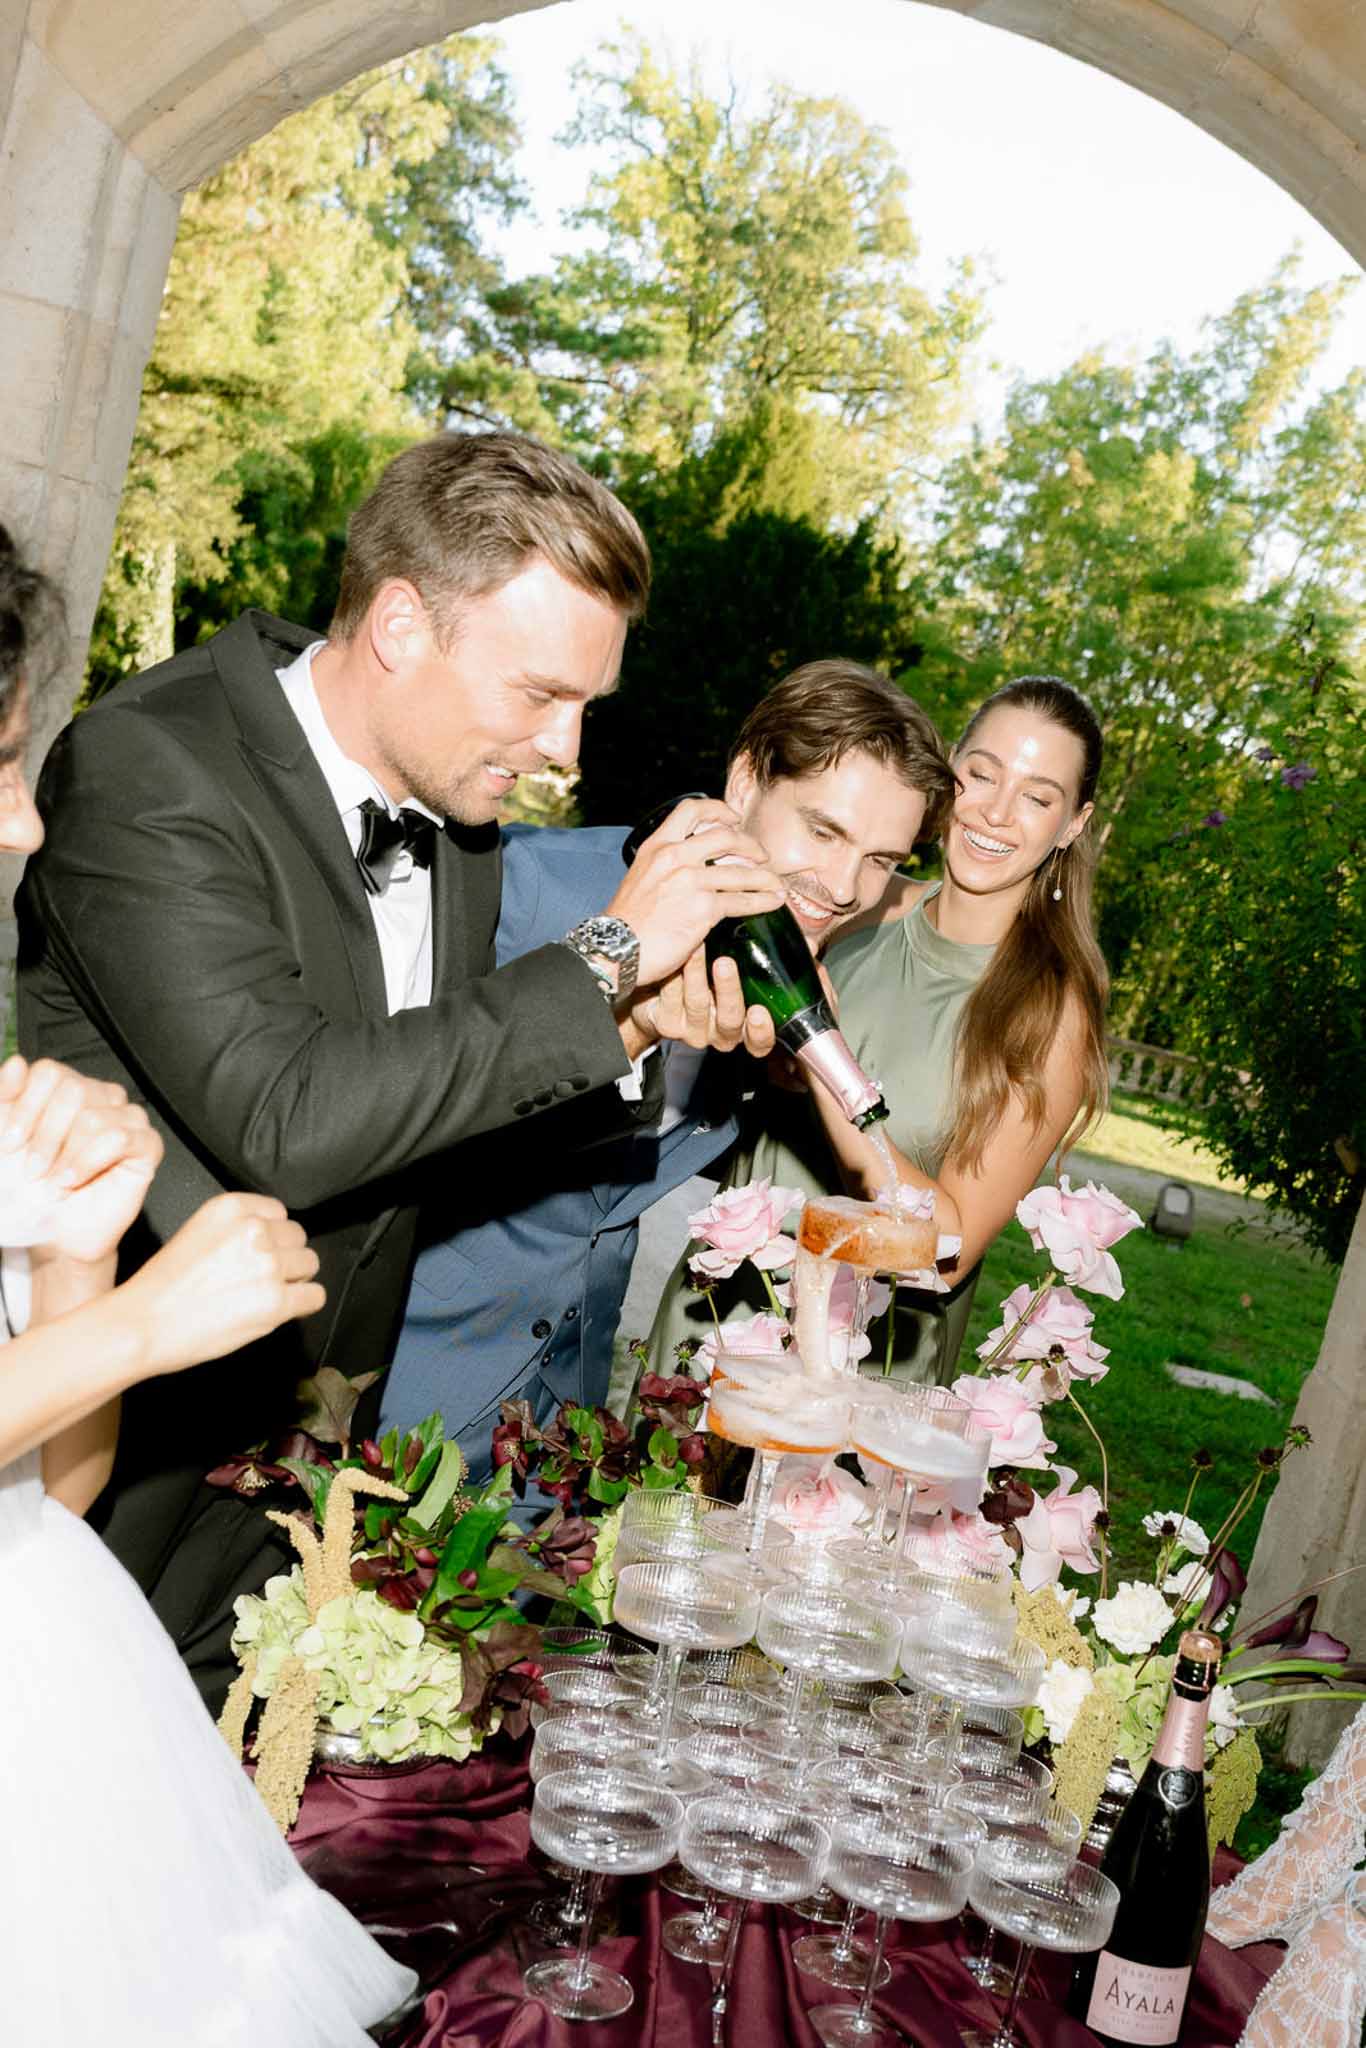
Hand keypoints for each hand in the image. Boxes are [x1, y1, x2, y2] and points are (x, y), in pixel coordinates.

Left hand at [0, 1056, 162, 1265]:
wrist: (51, 1230)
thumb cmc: (29, 1186)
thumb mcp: (5, 1136)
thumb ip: (5, 1096)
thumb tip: (16, 1063)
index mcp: (67, 1088)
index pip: (50, 1072)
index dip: (26, 1108)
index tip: (10, 1143)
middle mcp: (101, 1096)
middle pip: (73, 1089)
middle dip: (46, 1136)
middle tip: (34, 1168)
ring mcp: (127, 1119)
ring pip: (94, 1116)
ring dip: (66, 1156)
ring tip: (56, 1179)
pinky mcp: (147, 1146)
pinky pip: (120, 1138)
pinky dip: (89, 1162)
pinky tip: (74, 1180)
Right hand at [117, 1192, 324, 1376]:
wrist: (142, 1325)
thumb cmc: (162, 1287)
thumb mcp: (197, 1233)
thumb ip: (236, 1230)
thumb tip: (272, 1240)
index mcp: (230, 1208)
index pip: (279, 1213)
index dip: (271, 1236)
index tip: (256, 1253)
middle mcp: (254, 1230)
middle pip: (297, 1237)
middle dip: (284, 1257)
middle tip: (260, 1279)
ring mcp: (268, 1265)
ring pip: (310, 1264)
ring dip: (295, 1280)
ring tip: (267, 1295)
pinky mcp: (277, 1301)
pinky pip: (315, 1296)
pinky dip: (304, 1304)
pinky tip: (283, 1310)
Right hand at [603, 797, 785, 985]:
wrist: (614, 949)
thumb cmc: (626, 922)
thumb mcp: (641, 878)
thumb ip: (666, 866)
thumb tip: (694, 867)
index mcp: (657, 846)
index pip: (691, 810)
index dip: (719, 810)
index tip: (733, 818)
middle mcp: (674, 856)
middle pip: (726, 836)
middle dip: (751, 845)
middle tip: (762, 856)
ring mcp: (691, 881)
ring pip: (742, 871)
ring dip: (766, 877)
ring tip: (777, 884)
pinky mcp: (704, 908)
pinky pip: (742, 900)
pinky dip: (763, 900)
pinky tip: (772, 902)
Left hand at [630, 949, 777, 1056]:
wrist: (666, 984)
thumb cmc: (713, 974)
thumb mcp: (746, 969)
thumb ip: (773, 960)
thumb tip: (810, 942)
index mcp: (744, 1026)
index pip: (759, 1042)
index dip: (761, 1031)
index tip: (759, 1011)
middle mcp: (720, 1032)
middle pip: (729, 1023)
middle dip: (729, 992)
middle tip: (724, 963)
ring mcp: (692, 1028)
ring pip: (697, 1006)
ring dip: (697, 974)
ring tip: (696, 946)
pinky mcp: (666, 1022)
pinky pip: (670, 1000)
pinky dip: (673, 974)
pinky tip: (673, 953)